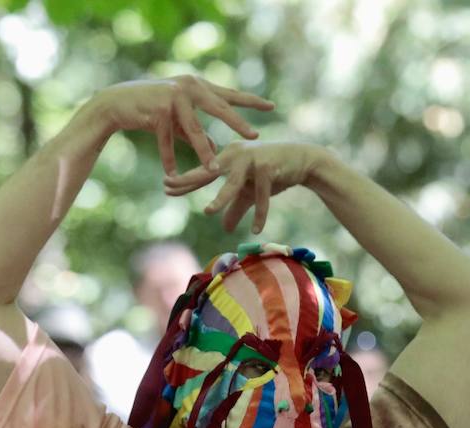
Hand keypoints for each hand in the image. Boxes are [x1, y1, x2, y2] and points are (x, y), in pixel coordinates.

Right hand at [90, 75, 272, 175]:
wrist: (116, 103)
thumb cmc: (149, 110)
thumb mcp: (178, 121)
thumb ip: (197, 133)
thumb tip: (216, 148)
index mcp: (197, 87)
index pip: (229, 95)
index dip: (250, 101)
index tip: (272, 106)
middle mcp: (188, 87)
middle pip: (219, 107)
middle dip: (237, 123)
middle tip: (255, 136)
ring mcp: (173, 96)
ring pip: (193, 129)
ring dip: (202, 152)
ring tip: (214, 170)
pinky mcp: (158, 109)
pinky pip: (167, 140)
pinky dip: (168, 158)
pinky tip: (173, 175)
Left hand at [164, 141, 326, 232]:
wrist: (303, 161)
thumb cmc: (273, 173)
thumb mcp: (251, 192)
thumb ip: (236, 208)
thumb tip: (225, 228)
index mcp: (228, 157)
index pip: (203, 171)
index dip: (185, 180)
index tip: (165, 186)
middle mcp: (236, 154)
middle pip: (209, 171)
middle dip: (189, 180)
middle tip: (169, 187)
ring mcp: (253, 159)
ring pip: (234, 183)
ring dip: (222, 197)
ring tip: (208, 211)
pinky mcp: (270, 167)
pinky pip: (262, 195)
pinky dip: (260, 213)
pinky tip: (255, 231)